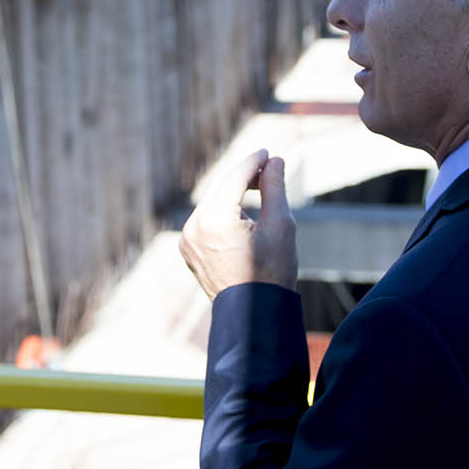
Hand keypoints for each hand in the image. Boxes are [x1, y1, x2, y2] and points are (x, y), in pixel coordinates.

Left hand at [181, 149, 296, 298]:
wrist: (255, 315)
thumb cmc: (272, 273)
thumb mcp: (281, 225)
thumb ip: (275, 188)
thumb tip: (274, 161)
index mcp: (213, 221)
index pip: (233, 179)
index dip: (252, 163)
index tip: (267, 153)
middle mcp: (193, 228)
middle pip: (221, 189)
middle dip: (244, 176)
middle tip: (268, 167)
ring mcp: (187, 240)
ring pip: (213, 204)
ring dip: (234, 193)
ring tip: (261, 189)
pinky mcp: (189, 250)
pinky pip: (206, 220)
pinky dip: (224, 211)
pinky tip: (244, 212)